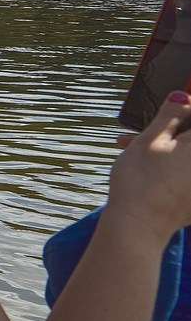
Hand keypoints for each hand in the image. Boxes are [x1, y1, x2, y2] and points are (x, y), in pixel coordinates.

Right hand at [106, 92, 190, 240]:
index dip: (185, 106)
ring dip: (170, 146)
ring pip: (186, 154)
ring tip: (135, 147)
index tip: (172, 104)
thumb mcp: (150, 139)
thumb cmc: (142, 180)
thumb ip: (170, 114)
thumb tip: (182, 94)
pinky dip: (174, 165)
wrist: (139, 226)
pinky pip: (185, 172)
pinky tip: (150, 166)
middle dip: (175, 128)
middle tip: (148, 128)